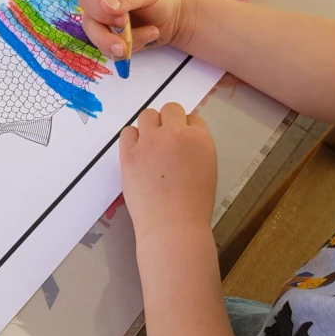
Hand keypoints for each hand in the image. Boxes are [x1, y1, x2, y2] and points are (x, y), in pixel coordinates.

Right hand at [77, 0, 198, 57]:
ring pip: (100, 41)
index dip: (98, 10)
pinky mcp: (113, 40)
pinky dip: (132, 48)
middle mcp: (99, 5)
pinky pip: (114, 51)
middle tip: (123, 45)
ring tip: (152, 32)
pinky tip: (150, 36)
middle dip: (106, 37)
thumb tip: (106, 5)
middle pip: (89, 24)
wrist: (176, 17)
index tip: (120, 19)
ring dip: (127, 42)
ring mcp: (105, 24)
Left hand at [118, 102, 217, 233]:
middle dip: (169, 122)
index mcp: (200, 139)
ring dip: (150, 126)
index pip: (193, 119)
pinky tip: (137, 153)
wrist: (173, 226)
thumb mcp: (207, 169)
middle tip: (166, 142)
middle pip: (170, 109)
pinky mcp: (129, 153)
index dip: (186, 130)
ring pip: (147, 115)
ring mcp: (150, 142)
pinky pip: (127, 132)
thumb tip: (181, 141)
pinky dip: (132, 139)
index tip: (182, 143)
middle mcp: (176, 133)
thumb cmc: (194, 205)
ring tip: (150, 146)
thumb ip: (196, 149)